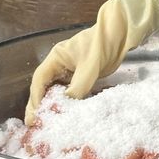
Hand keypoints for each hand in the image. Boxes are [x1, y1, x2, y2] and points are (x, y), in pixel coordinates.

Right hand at [24, 0, 158, 124]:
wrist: (123, 31)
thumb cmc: (105, 40)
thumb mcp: (92, 64)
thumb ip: (80, 84)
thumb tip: (69, 104)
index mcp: (57, 57)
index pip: (40, 80)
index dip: (35, 98)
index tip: (35, 114)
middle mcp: (60, 64)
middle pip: (45, 88)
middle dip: (40, 106)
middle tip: (37, 126)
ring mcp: (71, 70)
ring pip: (57, 91)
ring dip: (53, 107)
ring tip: (50, 126)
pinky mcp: (83, 76)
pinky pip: (71, 92)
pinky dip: (68, 104)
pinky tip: (69, 117)